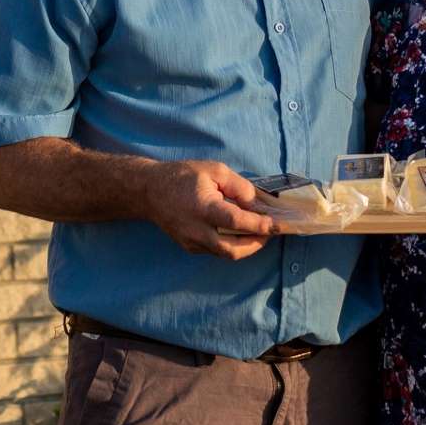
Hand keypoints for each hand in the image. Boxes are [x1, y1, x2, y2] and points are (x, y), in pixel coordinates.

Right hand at [143, 160, 275, 258]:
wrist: (150, 191)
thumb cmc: (183, 176)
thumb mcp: (214, 170)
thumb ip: (238, 186)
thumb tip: (256, 204)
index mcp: (203, 208)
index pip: (236, 222)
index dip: (259, 226)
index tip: (276, 225)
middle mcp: (196, 230)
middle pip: (233, 250)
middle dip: (256, 244)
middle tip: (268, 232)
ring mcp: (191, 242)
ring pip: (226, 254)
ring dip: (245, 247)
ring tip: (256, 232)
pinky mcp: (189, 247)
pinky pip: (216, 251)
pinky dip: (231, 245)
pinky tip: (236, 233)